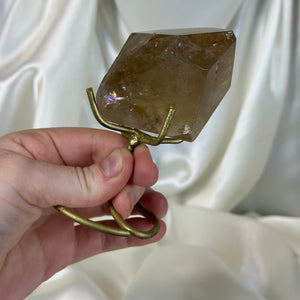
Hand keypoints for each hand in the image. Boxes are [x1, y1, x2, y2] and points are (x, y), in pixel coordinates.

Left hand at [0, 128, 166, 298]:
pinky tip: (149, 230)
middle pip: (109, 173)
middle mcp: (58, 178)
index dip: (122, 153)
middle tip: (139, 193)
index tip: (139, 168)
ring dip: (139, 205)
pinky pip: (105, 234)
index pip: (96, 144)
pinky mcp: (67, 242)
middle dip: (130, 181)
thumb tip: (121, 164)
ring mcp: (65, 210)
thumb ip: (77, 177)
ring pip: (111, 203)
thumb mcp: (24, 181)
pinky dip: (130, 233)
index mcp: (43, 151)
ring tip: (157, 211)